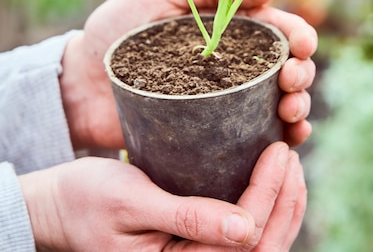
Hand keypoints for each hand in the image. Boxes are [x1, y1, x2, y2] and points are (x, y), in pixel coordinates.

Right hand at [20, 142, 305, 251]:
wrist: (59, 206)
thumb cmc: (88, 200)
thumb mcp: (132, 203)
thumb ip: (187, 218)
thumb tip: (246, 228)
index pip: (243, 237)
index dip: (268, 194)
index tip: (279, 150)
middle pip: (261, 248)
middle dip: (285, 201)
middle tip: (292, 153)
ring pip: (258, 246)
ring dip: (281, 207)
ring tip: (290, 164)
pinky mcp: (193, 244)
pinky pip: (239, 237)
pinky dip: (264, 209)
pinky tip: (273, 182)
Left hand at [61, 0, 316, 149]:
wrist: (82, 81)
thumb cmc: (118, 27)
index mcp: (228, 24)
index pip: (276, 26)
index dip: (297, 34)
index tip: (301, 45)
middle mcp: (235, 60)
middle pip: (288, 63)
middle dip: (302, 70)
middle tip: (291, 79)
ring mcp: (228, 97)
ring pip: (282, 99)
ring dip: (300, 103)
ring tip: (290, 110)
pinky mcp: (217, 129)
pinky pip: (261, 134)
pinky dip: (285, 136)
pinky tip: (289, 137)